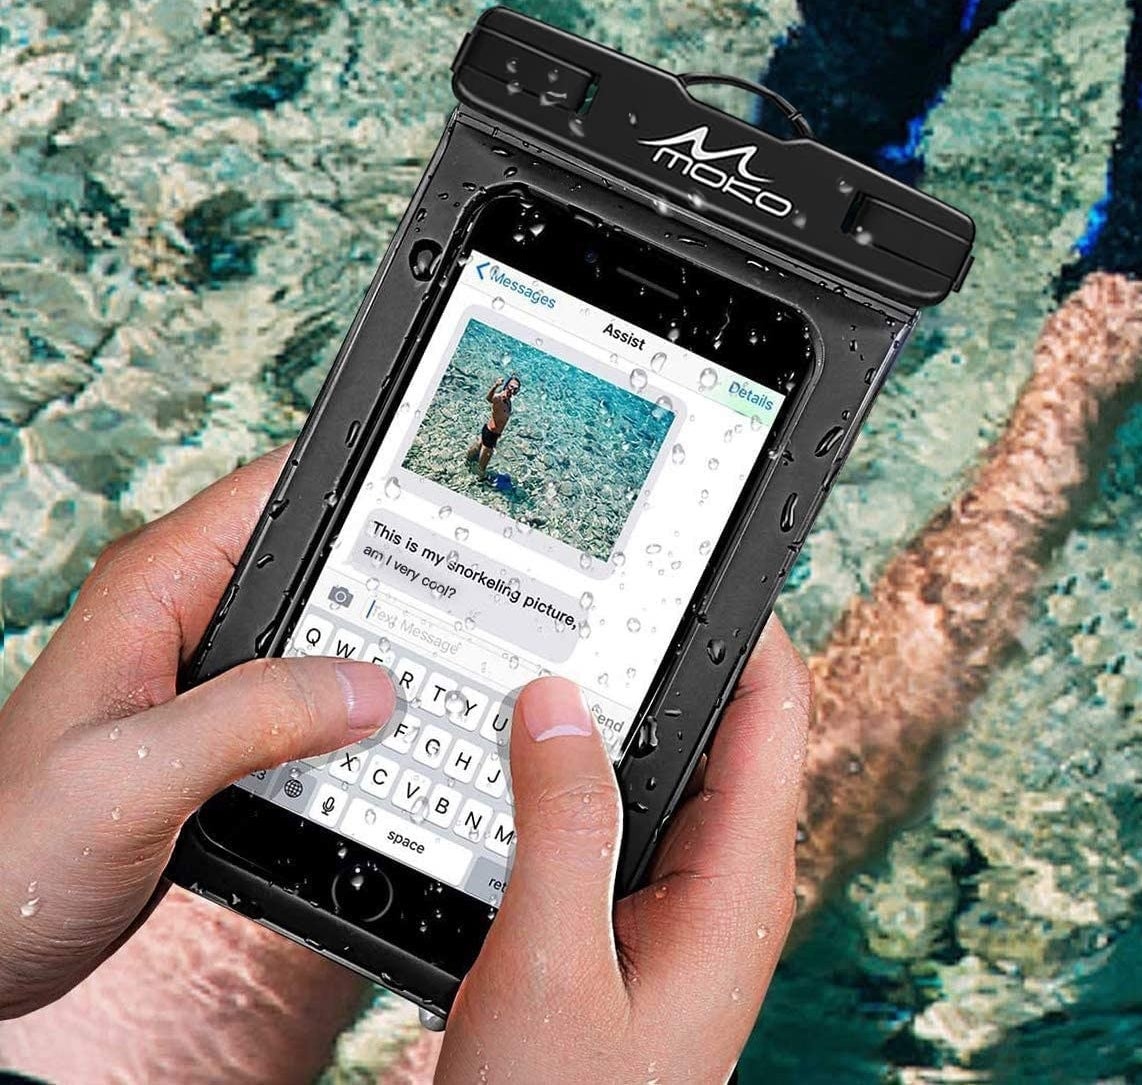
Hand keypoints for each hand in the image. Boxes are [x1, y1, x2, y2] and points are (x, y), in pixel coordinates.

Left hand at [0, 447, 396, 1018]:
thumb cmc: (11, 849)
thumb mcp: (135, 775)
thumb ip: (253, 719)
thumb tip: (367, 689)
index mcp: (153, 590)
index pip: (269, 496)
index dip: (352, 490)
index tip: (430, 504)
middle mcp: (184, 620)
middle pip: (309, 568)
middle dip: (381, 585)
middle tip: (456, 613)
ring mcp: (205, 679)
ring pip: (315, 640)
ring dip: (369, 660)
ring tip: (435, 679)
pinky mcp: (221, 733)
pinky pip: (305, 704)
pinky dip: (348, 718)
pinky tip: (384, 744)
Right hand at [437, 620, 809, 1082]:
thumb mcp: (553, 962)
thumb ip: (562, 823)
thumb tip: (560, 701)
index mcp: (737, 880)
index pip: (772, 712)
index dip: (746, 628)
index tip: (693, 566)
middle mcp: (722, 877)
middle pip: (715, 726)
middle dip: (659, 660)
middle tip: (591, 603)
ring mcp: (678, 893)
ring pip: (657, 766)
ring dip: (606, 716)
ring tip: (546, 660)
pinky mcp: (634, 909)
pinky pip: (616, 809)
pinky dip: (575, 771)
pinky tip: (520, 755)